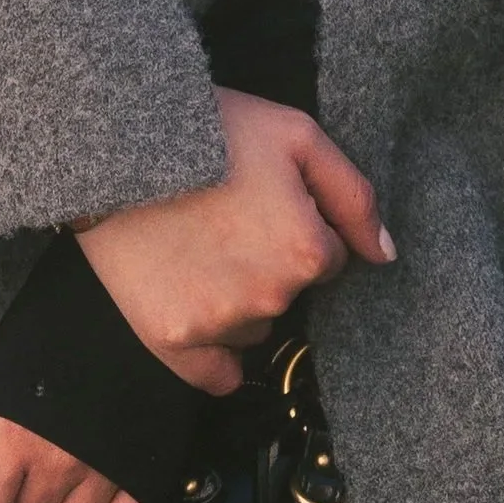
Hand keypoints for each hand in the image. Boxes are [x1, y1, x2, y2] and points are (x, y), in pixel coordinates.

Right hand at [73, 90, 393, 397]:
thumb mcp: (296, 135)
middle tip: (226, 216)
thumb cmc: (213, 128)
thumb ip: (352, 196)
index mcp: (306, 251)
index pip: (329, 259)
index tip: (263, 202)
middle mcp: (270, 297)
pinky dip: (214, 353)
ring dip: (238, 298)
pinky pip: (218, 374)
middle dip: (269, 261)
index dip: (299, 226)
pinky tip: (196, 306)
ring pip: (253, 326)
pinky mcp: (172, 341)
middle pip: (290, 294)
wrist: (118, 141)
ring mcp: (219, 324)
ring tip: (196, 243)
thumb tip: (385, 254)